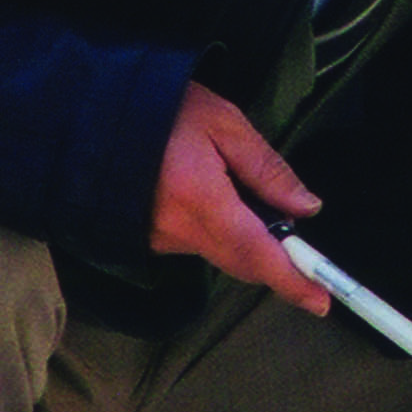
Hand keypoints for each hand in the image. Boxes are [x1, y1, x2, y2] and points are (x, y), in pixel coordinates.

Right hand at [148, 82, 329, 314]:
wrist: (90, 115)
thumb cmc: (160, 110)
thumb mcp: (224, 123)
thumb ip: (267, 169)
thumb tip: (305, 208)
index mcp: (202, 200)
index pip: (256, 253)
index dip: (291, 280)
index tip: (321, 301)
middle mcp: (178, 231)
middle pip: (242, 262)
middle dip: (276, 263)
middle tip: (303, 251)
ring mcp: (158, 240)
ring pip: (220, 253)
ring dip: (244, 239)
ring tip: (240, 191)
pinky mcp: (146, 240)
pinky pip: (195, 244)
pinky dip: (217, 231)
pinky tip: (211, 196)